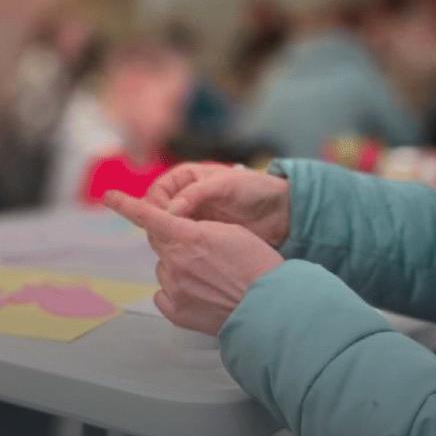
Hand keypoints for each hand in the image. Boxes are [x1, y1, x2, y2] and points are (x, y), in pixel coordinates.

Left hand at [104, 191, 282, 335]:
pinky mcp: (176, 312)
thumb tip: (180, 237)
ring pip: (164, 271)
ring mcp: (174, 288)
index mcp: (188, 236)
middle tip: (202, 253)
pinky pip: (163, 296)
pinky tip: (199, 295)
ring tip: (210, 279)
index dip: (126, 205)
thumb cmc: (256, 264)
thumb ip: (198, 229)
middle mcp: (175, 261)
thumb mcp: (230, 232)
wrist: (269, 306)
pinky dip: (176, 293)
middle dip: (174, 244)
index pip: (149, 217)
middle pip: (159, 245)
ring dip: (179, 270)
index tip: (109, 196)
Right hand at [144, 163, 291, 249]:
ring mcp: (190, 219)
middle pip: (158, 214)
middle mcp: (182, 198)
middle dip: (161, 225)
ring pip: (167, 232)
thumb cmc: (254, 189)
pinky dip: (182, 250)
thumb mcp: (226, 185)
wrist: (279, 212)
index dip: (156, 206)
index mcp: (184, 178)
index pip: (156, 192)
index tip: (164, 220)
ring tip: (182, 249)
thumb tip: (170, 210)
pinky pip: (182, 245)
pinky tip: (190, 256)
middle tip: (173, 238)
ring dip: (171, 240)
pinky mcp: (200, 238)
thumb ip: (197, 193)